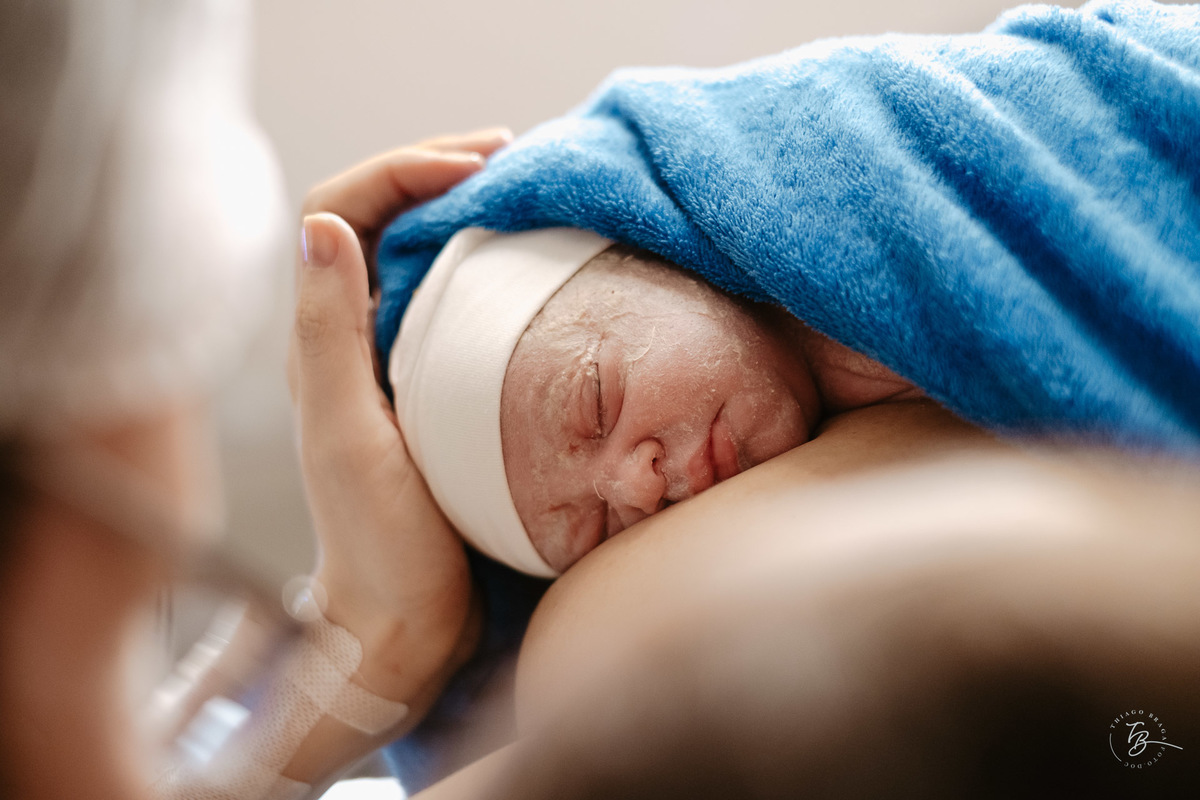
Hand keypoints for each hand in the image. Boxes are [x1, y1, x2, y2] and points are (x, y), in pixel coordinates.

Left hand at [288, 129, 511, 708]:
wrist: (405, 620)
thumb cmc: (379, 542)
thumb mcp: (351, 437)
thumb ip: (330, 335)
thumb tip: (320, 225)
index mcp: (322, 338)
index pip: (340, 212)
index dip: (400, 170)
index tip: (474, 168)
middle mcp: (351, 335)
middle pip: (379, 216)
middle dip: (437, 170)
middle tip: (508, 155)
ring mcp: (393, 356)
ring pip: (419, 250)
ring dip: (464, 207)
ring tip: (521, 187)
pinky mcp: (433, 381)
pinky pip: (453, 294)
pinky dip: (487, 259)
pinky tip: (526, 256)